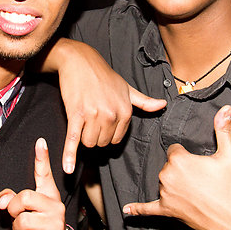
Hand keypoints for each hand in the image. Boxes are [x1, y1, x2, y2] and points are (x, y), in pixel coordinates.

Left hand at [0, 138, 66, 229]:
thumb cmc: (36, 226)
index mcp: (48, 195)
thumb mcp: (24, 211)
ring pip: (22, 221)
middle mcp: (55, 205)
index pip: (44, 174)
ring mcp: (56, 223)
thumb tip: (1, 201)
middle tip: (17, 216)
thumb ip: (11, 200)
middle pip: (25, 197)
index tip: (40, 142)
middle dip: (14, 209)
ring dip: (17, 229)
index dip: (42, 158)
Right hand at [57, 40, 165, 173]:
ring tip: (82, 122)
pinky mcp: (76, 115)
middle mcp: (111, 115)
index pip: (116, 140)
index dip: (107, 135)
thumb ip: (144, 102)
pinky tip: (67, 168)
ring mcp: (93, 115)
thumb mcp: (127, 88)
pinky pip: (73, 140)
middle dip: (95, 136)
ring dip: (84, 138)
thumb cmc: (104, 75)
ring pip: (89, 143)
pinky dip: (69, 155)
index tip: (102, 124)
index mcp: (125, 111)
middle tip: (91, 119)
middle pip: (102, 143)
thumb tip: (163, 105)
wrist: (81, 61)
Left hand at [123, 106, 230, 229]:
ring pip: (164, 182)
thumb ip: (223, 128)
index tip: (199, 163)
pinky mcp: (166, 211)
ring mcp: (165, 194)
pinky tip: (127, 210)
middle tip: (202, 179)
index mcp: (179, 159)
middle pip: (169, 165)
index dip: (187, 156)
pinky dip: (138, 209)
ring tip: (197, 192)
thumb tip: (225, 108)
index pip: (174, 150)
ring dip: (175, 185)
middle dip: (182, 170)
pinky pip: (148, 209)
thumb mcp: (229, 154)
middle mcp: (167, 175)